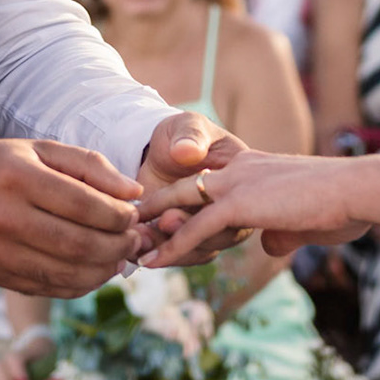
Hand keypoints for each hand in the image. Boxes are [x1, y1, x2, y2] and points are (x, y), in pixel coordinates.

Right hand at [0, 139, 142, 295]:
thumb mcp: (40, 149)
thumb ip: (89, 165)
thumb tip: (132, 192)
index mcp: (19, 177)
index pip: (84, 205)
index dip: (118, 216)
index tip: (133, 216)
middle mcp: (5, 217)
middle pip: (78, 244)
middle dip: (117, 246)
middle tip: (133, 241)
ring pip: (65, 273)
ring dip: (103, 270)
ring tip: (119, 258)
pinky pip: (47, 287)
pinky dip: (78, 284)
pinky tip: (93, 272)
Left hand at [134, 112, 251, 263]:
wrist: (165, 150)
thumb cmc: (182, 134)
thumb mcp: (188, 125)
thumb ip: (190, 136)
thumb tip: (187, 151)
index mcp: (241, 179)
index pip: (230, 205)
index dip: (200, 215)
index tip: (166, 215)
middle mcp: (235, 208)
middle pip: (220, 235)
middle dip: (186, 237)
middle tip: (156, 228)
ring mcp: (216, 225)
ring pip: (203, 250)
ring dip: (172, 252)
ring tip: (140, 243)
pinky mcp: (195, 237)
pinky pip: (187, 253)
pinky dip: (164, 254)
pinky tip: (138, 248)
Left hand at [137, 149, 370, 265]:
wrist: (357, 190)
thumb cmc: (341, 206)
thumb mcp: (303, 222)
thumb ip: (280, 230)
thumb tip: (267, 245)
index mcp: (253, 168)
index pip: (207, 186)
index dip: (182, 206)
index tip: (160, 226)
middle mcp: (239, 169)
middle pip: (183, 190)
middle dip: (153, 212)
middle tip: (128, 233)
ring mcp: (236, 182)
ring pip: (181, 207)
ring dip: (154, 231)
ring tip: (129, 251)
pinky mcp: (239, 201)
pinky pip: (195, 227)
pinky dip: (172, 245)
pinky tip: (152, 262)